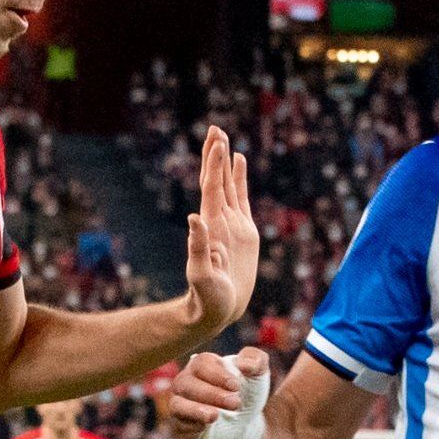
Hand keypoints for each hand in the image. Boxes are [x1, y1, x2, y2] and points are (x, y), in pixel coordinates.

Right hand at [164, 345, 260, 434]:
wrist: (247, 422)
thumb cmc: (248, 391)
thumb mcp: (259, 374)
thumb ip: (256, 361)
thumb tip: (243, 364)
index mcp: (202, 364)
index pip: (201, 364)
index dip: (217, 375)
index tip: (236, 386)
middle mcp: (185, 382)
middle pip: (186, 383)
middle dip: (211, 394)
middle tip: (236, 403)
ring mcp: (180, 404)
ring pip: (177, 404)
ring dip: (196, 410)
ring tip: (215, 416)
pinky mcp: (181, 426)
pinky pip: (179, 425)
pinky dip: (192, 426)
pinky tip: (207, 427)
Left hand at [181, 125, 256, 334]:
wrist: (217, 310)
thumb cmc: (207, 298)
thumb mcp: (201, 275)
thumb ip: (197, 248)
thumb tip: (195, 218)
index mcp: (211, 225)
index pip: (212, 187)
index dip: (213, 164)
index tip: (216, 141)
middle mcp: (219, 219)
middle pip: (216, 179)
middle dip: (215, 154)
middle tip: (215, 128)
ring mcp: (232, 223)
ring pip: (228, 185)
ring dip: (225, 162)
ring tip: (224, 138)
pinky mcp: (244, 232)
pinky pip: (241, 198)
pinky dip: (240, 179)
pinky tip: (239, 162)